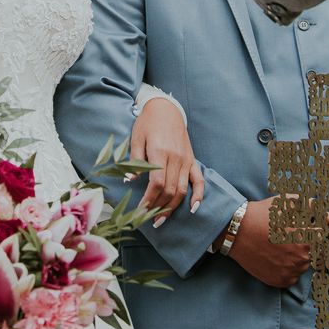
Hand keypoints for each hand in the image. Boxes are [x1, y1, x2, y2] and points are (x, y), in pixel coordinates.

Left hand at [130, 97, 204, 223]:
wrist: (166, 108)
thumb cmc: (147, 123)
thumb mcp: (136, 138)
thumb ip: (135, 161)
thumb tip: (130, 181)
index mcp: (160, 152)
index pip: (157, 184)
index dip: (149, 200)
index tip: (140, 210)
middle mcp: (175, 158)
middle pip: (169, 190)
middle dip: (158, 208)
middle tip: (148, 219)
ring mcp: (186, 160)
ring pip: (182, 189)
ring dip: (172, 207)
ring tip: (162, 219)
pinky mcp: (191, 160)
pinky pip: (198, 180)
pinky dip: (198, 195)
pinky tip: (193, 208)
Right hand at [226, 197, 316, 289]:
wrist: (237, 231)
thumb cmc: (263, 214)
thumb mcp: (287, 202)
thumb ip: (311, 208)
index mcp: (307, 238)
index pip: (322, 236)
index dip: (313, 230)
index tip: (301, 227)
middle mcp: (302, 257)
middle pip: (315, 253)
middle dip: (306, 244)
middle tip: (289, 237)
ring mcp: (291, 271)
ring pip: (303, 266)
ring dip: (298, 258)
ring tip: (281, 247)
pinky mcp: (280, 281)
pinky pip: (292, 278)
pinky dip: (288, 270)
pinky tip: (277, 258)